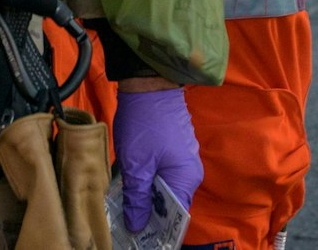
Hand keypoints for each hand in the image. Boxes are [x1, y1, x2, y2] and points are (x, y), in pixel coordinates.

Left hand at [112, 84, 202, 233]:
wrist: (148, 82)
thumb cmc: (143, 124)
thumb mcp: (136, 164)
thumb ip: (138, 198)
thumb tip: (137, 227)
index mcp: (186, 178)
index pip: (176, 216)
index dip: (158, 229)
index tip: (139, 236)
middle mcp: (191, 171)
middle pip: (171, 203)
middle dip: (150, 214)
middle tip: (127, 221)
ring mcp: (185, 158)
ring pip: (166, 188)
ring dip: (148, 196)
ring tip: (126, 204)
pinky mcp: (176, 148)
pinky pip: (165, 173)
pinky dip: (150, 180)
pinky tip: (132, 182)